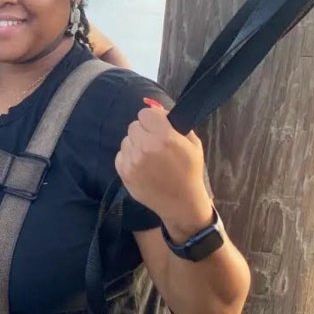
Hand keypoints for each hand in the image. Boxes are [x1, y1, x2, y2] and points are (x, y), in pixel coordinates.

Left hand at [115, 100, 213, 240]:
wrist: (182, 203)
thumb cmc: (190, 171)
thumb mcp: (192, 143)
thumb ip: (175, 123)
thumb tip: (157, 110)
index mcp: (164, 137)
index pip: (145, 113)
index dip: (152, 120)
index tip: (158, 128)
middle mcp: (145, 147)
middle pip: (134, 126)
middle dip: (144, 131)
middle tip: (154, 144)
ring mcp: (132, 161)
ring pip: (126, 140)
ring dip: (136, 145)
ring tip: (149, 158)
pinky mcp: (124, 173)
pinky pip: (120, 154)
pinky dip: (129, 158)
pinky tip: (142, 167)